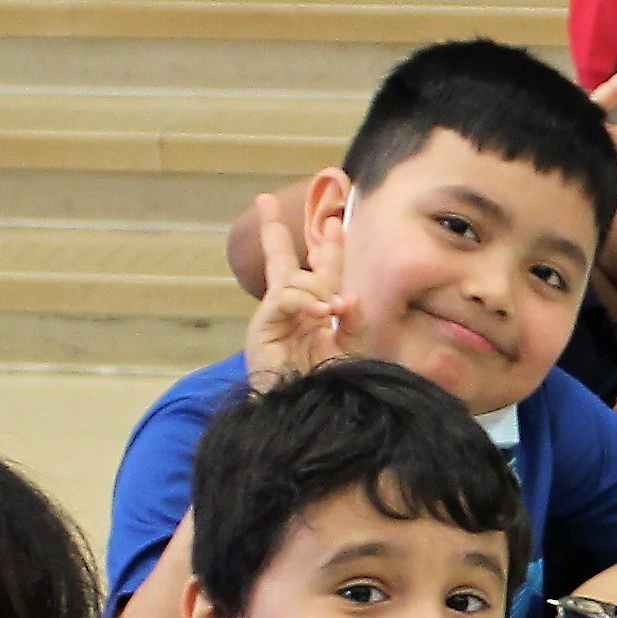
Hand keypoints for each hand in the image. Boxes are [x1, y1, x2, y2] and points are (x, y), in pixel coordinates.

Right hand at [243, 191, 352, 388]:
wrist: (309, 416)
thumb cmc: (330, 388)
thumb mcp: (352, 349)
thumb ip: (354, 320)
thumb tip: (348, 296)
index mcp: (312, 314)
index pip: (319, 273)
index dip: (328, 248)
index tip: (334, 222)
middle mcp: (290, 312)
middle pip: (282, 262)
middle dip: (273, 231)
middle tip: (263, 201)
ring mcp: (273, 320)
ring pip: (293, 280)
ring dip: (318, 289)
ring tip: (332, 311)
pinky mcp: (262, 330)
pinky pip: (283, 299)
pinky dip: (304, 301)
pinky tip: (321, 313)